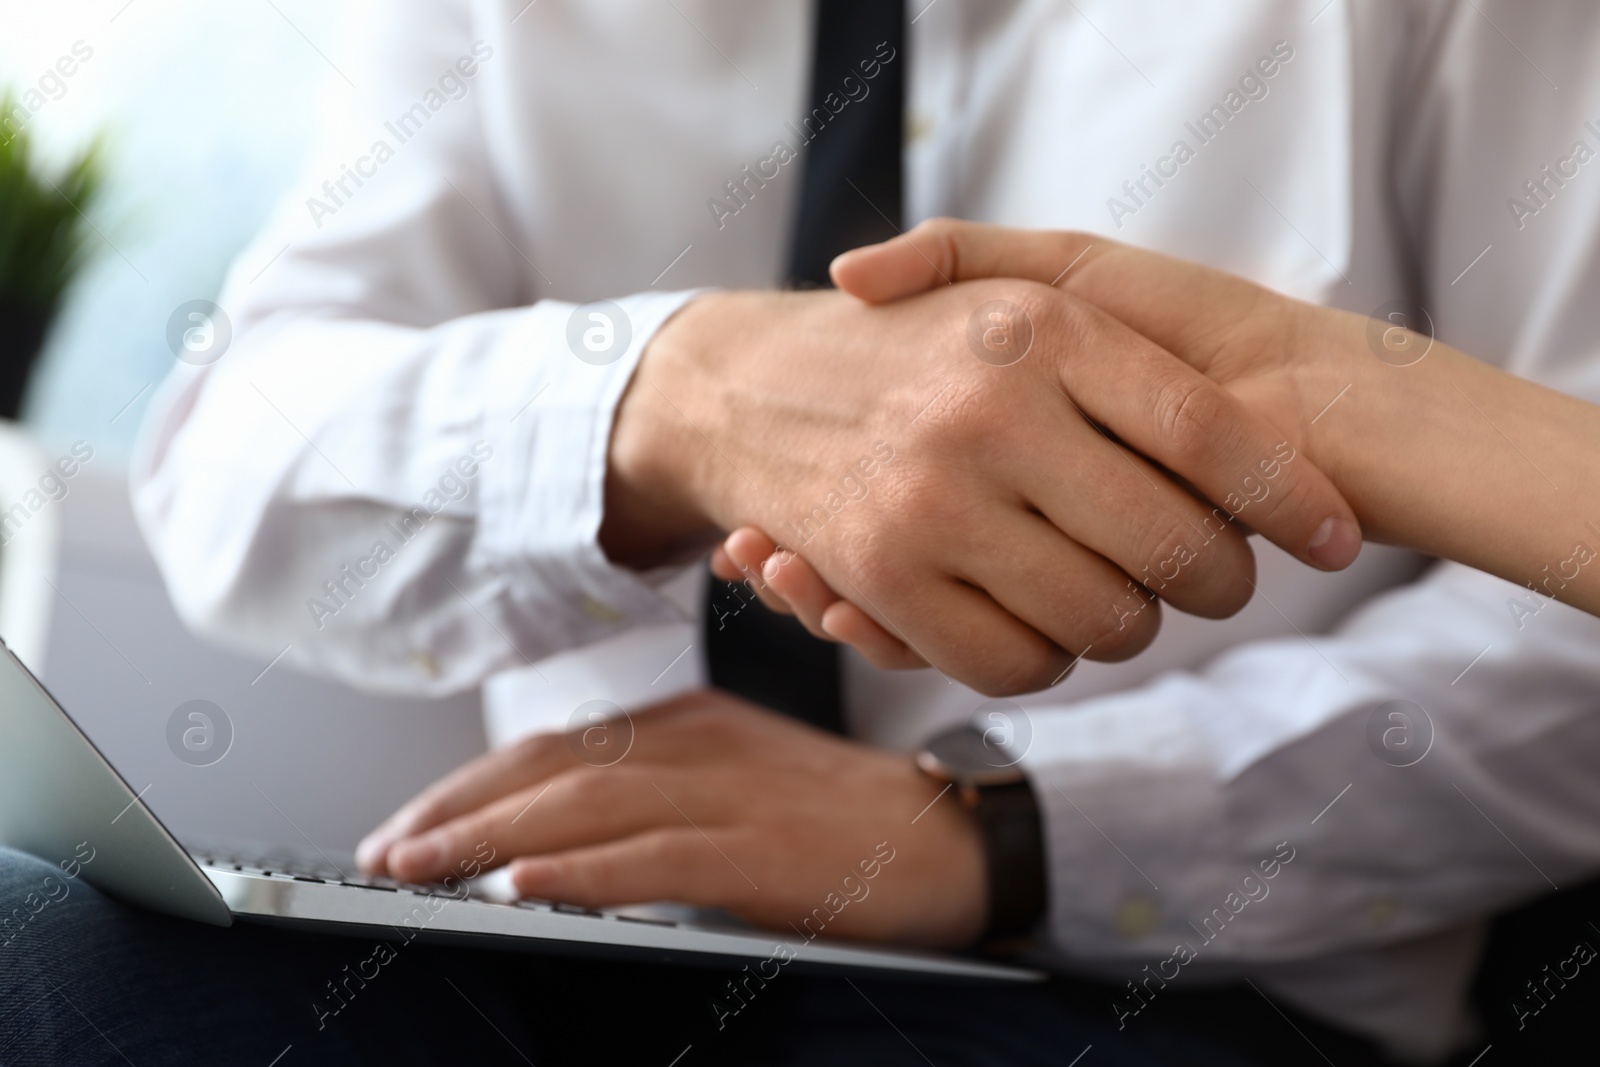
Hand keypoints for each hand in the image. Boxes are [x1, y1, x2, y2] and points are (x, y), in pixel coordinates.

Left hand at [354, 690, 986, 947]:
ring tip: (415, 868)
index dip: (471, 784)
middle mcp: (696, 745)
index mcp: (687, 724)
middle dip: (456, 810)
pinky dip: (580, 871)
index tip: (409, 823)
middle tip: (383, 852)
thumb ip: (658, 792)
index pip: (555, 746)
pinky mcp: (757, 848)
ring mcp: (727, 793)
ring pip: (583, 805)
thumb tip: (558, 835)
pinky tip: (523, 886)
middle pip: (551, 767)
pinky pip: (651, 858)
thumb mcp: (738, 779)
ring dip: (488, 837)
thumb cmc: (840, 817)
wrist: (951, 833)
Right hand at [605, 271, 1358, 695]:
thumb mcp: (1015, 293)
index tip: (1337, 540)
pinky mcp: (883, 577)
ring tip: (1116, 588)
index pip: (1207, 432)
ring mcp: (933, 500)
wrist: (752, 387)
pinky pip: (1016, 664)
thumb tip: (1281, 443)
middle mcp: (991, 412)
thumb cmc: (920, 347)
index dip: (1288, 497)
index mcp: (1043, 328)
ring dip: (1129, 622)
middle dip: (1219, 582)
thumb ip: (1130, 349)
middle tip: (1215, 579)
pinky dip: (1047, 659)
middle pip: (1173, 548)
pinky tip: (1041, 616)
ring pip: (1104, 622)